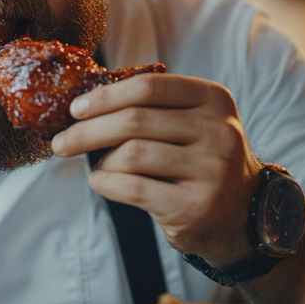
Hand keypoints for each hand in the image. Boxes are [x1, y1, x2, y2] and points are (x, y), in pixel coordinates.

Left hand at [50, 74, 262, 266]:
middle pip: (134, 120)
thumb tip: (86, 103)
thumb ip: (152, 108)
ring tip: (99, 166)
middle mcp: (219, 132)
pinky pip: (134, 187)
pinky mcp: (197, 206)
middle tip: (62, 142)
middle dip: (87, 131)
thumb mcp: (193, 123)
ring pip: (131, 154)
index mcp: (214, 100)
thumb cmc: (201, 162)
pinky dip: (106, 183)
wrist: (243, 216)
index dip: (105, 96)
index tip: (76, 110)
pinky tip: (100, 182)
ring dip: (102, 161)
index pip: (148, 87)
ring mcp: (212, 170)